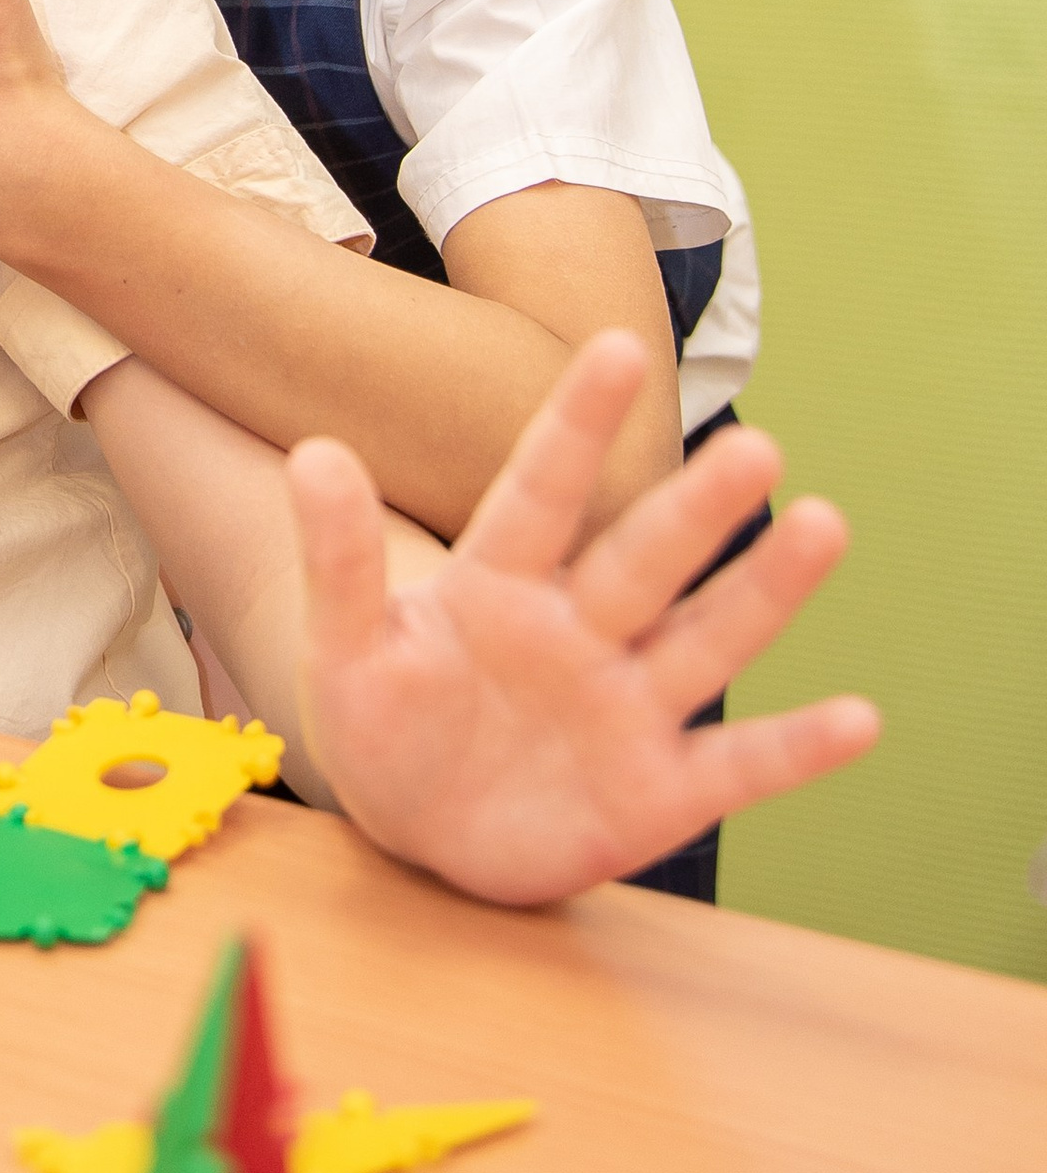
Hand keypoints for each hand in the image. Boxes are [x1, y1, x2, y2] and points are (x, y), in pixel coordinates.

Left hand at [286, 330, 878, 904]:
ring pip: (704, 639)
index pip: (540, 488)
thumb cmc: (386, 719)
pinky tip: (860, 718)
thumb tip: (313, 452)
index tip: (616, 346)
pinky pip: (737, 766)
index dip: (576, 422)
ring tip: (825, 523)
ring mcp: (627, 707)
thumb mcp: (347, 647)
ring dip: (763, 591)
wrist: (419, 826)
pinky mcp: (659, 789)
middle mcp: (580, 630)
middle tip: (757, 442)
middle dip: (695, 509)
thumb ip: (340, 559)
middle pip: (642, 559)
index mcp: (501, 583)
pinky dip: (795, 748)